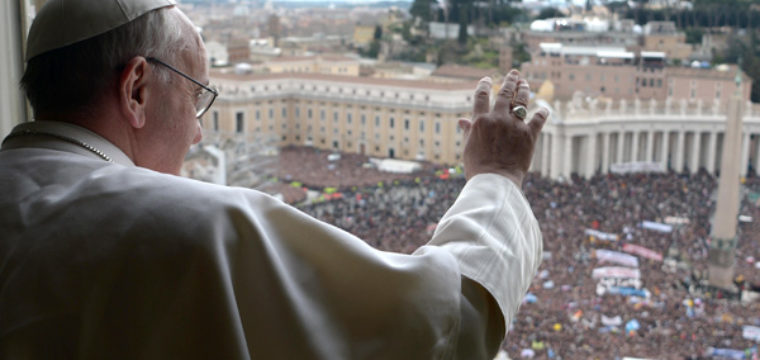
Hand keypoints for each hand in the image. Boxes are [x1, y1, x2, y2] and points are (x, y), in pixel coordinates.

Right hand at [459, 70, 548, 186]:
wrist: (495, 181)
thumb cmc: (478, 167)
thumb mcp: (468, 148)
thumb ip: (468, 131)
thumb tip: (462, 121)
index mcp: (480, 120)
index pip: (482, 96)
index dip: (484, 84)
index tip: (487, 79)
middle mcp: (498, 118)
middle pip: (505, 93)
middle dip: (510, 81)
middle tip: (514, 73)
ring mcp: (515, 125)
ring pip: (521, 101)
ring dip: (524, 90)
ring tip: (525, 84)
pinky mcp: (530, 135)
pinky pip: (539, 119)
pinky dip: (543, 112)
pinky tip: (544, 108)